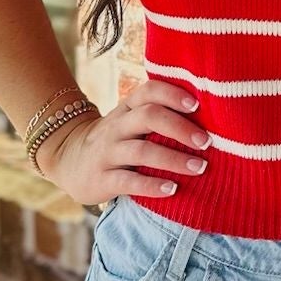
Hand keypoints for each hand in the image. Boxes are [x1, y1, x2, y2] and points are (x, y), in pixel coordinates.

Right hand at [33, 81, 209, 208]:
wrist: (68, 160)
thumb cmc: (116, 139)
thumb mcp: (130, 121)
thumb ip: (159, 116)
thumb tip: (212, 118)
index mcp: (127, 108)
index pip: (149, 91)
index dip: (173, 95)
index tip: (199, 105)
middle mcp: (117, 126)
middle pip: (149, 116)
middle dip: (180, 128)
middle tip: (207, 142)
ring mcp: (107, 152)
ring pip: (141, 151)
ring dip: (173, 159)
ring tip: (199, 167)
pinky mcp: (100, 179)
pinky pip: (128, 182)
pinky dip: (152, 186)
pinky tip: (173, 189)